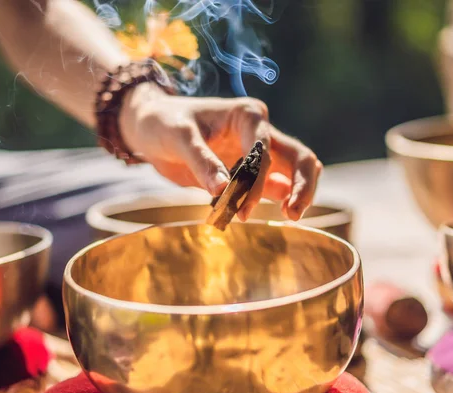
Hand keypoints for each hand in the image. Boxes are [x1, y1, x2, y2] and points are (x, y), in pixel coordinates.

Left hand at [118, 82, 322, 220]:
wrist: (150, 129)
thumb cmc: (164, 123)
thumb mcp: (179, 138)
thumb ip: (202, 162)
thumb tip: (224, 190)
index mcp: (247, 115)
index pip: (262, 153)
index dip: (256, 183)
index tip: (239, 210)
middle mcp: (259, 131)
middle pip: (299, 157)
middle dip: (301, 186)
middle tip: (292, 215)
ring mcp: (257, 151)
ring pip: (294, 171)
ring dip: (293, 194)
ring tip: (286, 217)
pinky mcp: (249, 170)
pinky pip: (272, 186)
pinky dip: (269, 201)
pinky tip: (248, 213)